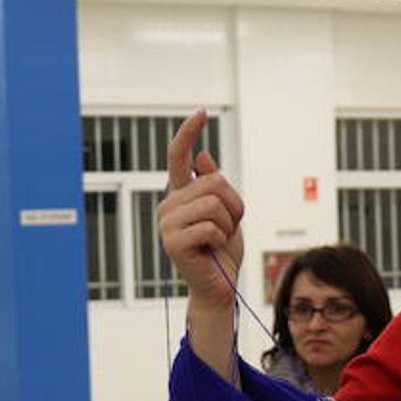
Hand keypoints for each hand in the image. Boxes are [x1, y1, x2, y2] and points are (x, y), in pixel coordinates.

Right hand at [158, 110, 245, 312]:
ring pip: (214, 202)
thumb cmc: (223, 253)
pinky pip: (211, 225)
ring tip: (218, 241)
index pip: (179, 157)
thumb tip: (203, 157)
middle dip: (233, 206)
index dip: (189, 133)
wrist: (219, 288)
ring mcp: (167, 223)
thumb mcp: (228, 215)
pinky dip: (221, 239)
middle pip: (213, 182)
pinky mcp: (173, 241)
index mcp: (181, 196)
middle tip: (226, 229)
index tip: (201, 112)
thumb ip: (215, 188)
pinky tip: (211, 251)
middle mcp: (169, 205)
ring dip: (228, 224)